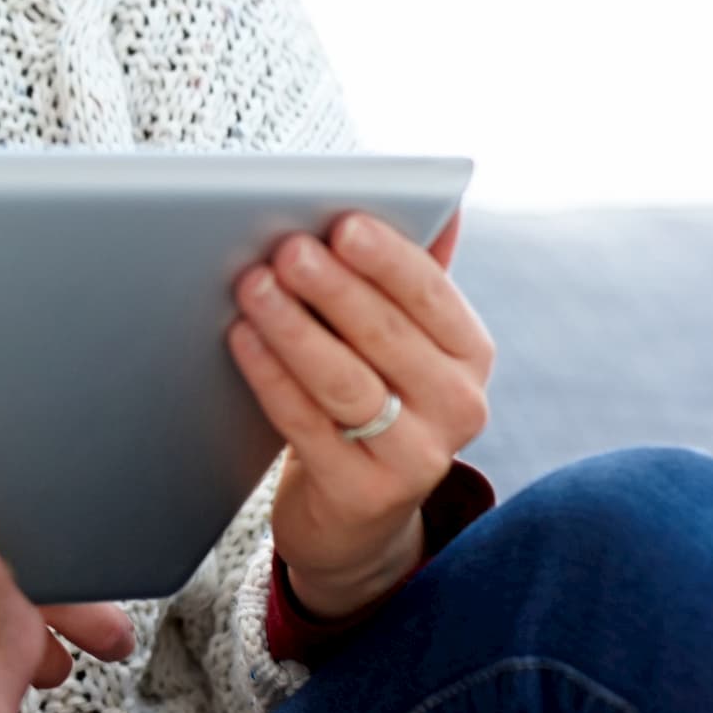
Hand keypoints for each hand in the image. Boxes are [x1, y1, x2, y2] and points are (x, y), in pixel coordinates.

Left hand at [227, 211, 493, 617]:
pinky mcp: (363, 492)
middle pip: (386, 335)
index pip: (432, 295)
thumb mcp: (403, 339)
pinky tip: (241, 339)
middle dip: (333, 288)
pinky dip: (271, 376)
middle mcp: (459, 406)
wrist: (355, 513)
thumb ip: (415, 275)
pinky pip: (308, 423)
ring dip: (294, 328)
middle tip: (287, 248)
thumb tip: (444, 199)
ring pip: (345, 380)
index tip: (343, 222)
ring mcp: (415, 456)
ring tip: (253, 286)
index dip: (387, 258)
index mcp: (470, 354)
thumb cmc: (373, 397)